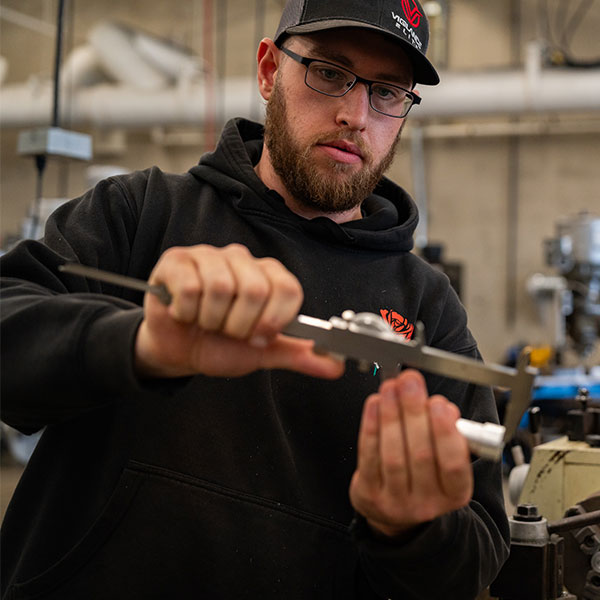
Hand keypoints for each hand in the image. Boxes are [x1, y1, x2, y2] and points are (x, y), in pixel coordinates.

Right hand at [134, 244, 343, 379]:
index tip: (258, 337)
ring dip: (212, 320)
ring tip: (205, 321)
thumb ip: (299, 355)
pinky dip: (187, 312)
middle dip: (240, 325)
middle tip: (227, 330)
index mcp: (268, 275)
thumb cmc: (221, 345)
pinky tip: (184, 313)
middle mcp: (241, 259)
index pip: (289, 288)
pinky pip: (191, 287)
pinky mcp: (177, 260)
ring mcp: (208, 255)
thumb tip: (336, 366)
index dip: (274, 320)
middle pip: (256, 290)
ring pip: (221, 288)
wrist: (179, 350)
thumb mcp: (263, 353)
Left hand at [349, 369, 472, 537]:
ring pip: (393, 454)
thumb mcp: (445, 458)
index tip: (438, 403)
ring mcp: (395, 502)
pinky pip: (369, 455)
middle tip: (410, 383)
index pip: (454, 465)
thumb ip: (449, 433)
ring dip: (391, 415)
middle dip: (414, 412)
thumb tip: (444, 408)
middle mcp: (426, 503)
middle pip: (420, 455)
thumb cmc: (424, 474)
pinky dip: (371, 425)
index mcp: (454, 493)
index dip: (445, 432)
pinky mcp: (368, 494)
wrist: (395, 509)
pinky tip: (374, 404)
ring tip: (391, 388)